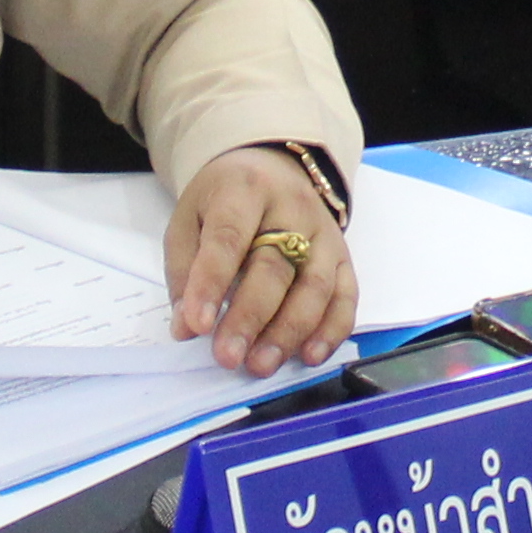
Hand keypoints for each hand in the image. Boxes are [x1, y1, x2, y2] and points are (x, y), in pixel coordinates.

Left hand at [167, 147, 357, 377]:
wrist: (272, 168)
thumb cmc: (224, 201)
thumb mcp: (190, 220)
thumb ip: (184, 271)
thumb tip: (186, 327)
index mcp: (244, 188)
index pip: (228, 237)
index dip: (211, 283)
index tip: (196, 325)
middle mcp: (292, 207)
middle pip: (275, 266)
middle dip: (250, 317)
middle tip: (227, 357)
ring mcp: (324, 232)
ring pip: (315, 285)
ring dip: (288, 332)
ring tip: (260, 365)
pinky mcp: (344, 256)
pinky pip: (347, 296)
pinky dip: (331, 330)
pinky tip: (309, 356)